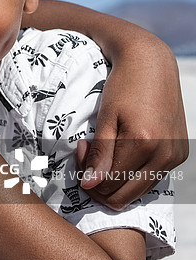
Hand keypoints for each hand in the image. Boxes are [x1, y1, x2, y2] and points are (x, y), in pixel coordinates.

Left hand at [80, 41, 187, 209]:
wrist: (152, 64)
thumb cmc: (124, 85)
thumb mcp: (106, 117)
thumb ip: (100, 153)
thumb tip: (89, 186)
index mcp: (144, 143)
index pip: (109, 183)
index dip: (87, 174)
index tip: (79, 148)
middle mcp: (165, 154)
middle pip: (124, 195)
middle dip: (99, 184)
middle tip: (86, 155)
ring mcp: (175, 156)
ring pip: (138, 191)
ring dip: (115, 181)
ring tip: (102, 151)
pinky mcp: (179, 154)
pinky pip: (151, 178)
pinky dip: (132, 174)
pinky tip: (120, 152)